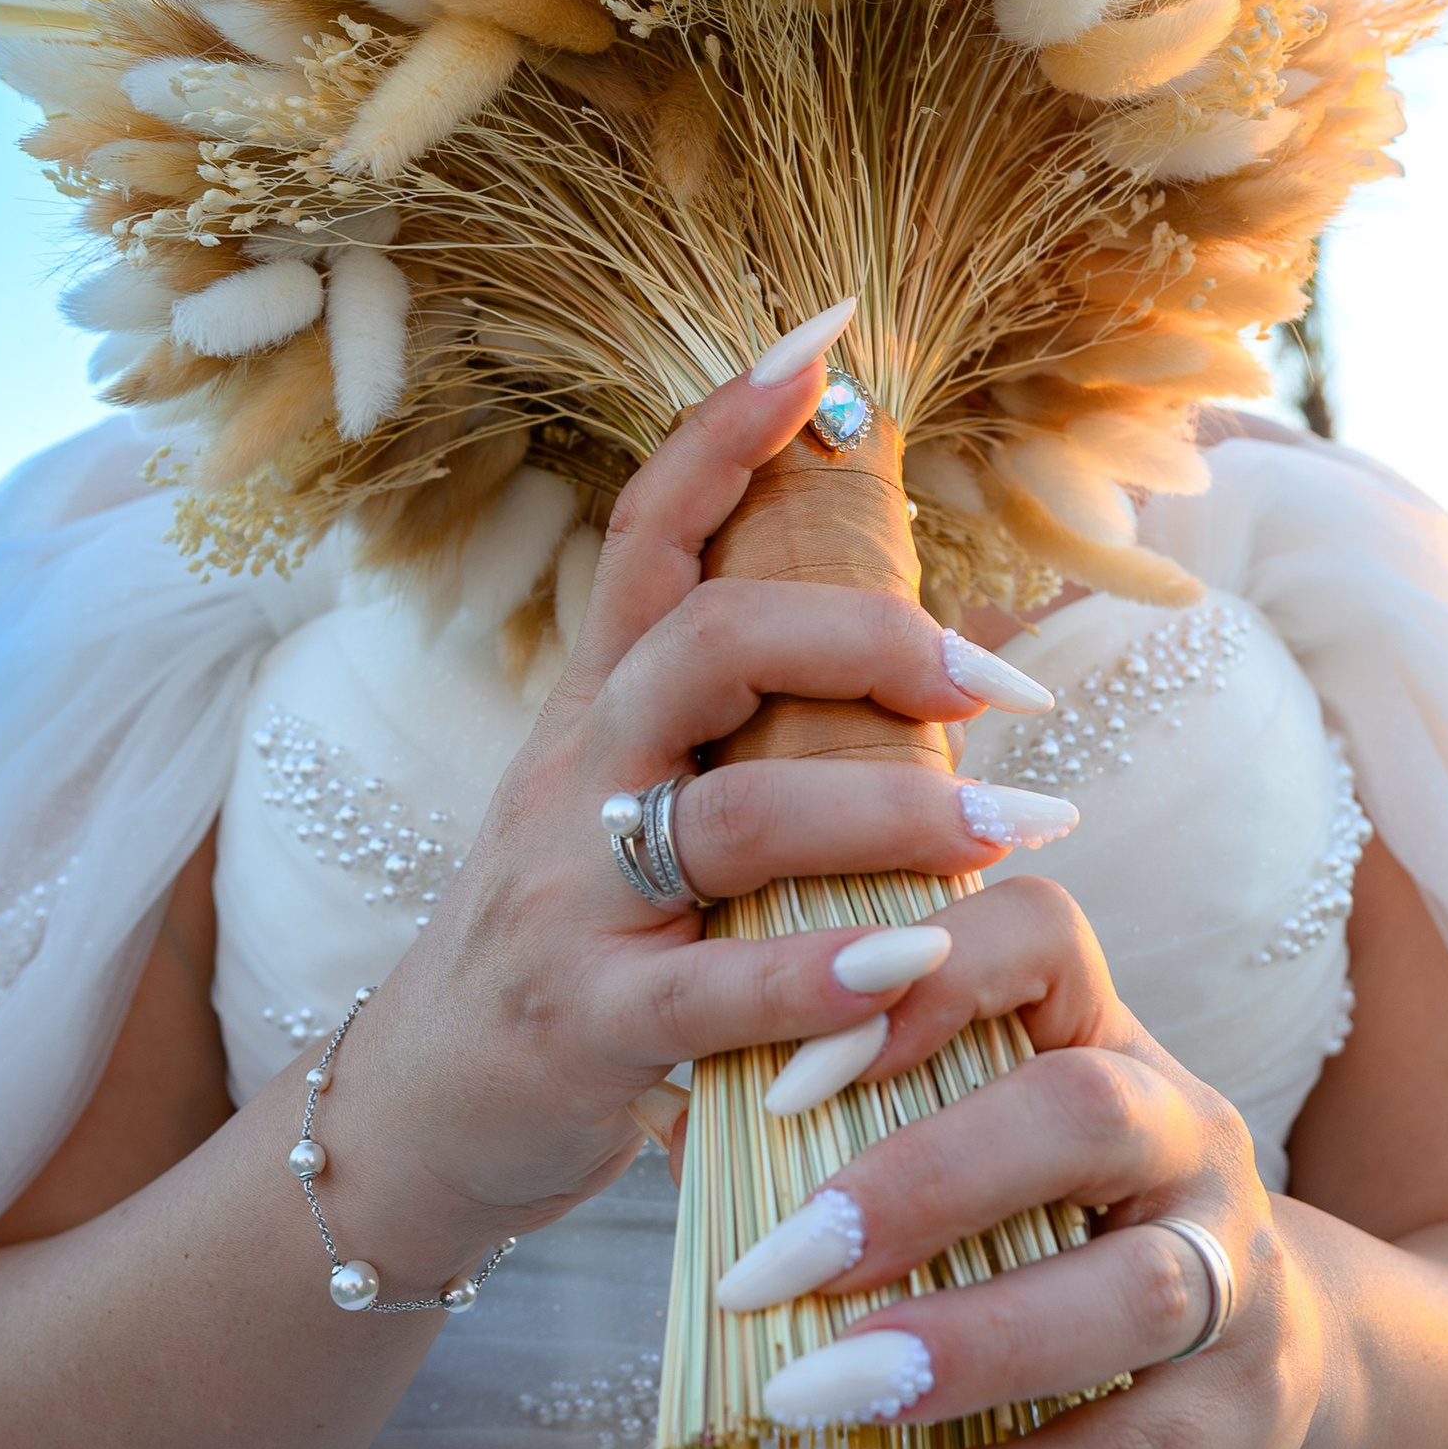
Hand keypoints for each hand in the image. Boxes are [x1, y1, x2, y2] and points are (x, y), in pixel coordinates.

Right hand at [322, 322, 1069, 1256]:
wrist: (428, 1107)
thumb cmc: (586, 940)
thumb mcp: (644, 808)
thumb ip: (770, 733)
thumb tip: (958, 642)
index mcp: (598, 704)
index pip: (650, 531)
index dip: (726, 428)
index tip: (826, 341)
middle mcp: (574, 774)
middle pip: (710, 644)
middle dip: (873, 640)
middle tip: (1005, 686)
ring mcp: (569, 894)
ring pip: (734, 812)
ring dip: (897, 813)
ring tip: (1018, 829)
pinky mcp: (584, 1022)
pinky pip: (711, 985)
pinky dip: (821, 970)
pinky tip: (912, 963)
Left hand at [709, 876, 1333, 1448]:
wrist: (1277, 1347)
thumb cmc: (1062, 1218)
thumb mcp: (986, 1135)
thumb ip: (850, 1116)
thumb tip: (667, 1108)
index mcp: (1104, 1033)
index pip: (1042, 935)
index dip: (923, 984)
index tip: (784, 1080)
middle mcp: (1186, 1131)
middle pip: (1089, 1113)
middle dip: (922, 1185)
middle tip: (765, 1272)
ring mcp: (1235, 1269)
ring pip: (1131, 1292)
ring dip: (964, 1346)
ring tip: (812, 1398)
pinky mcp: (1245, 1405)